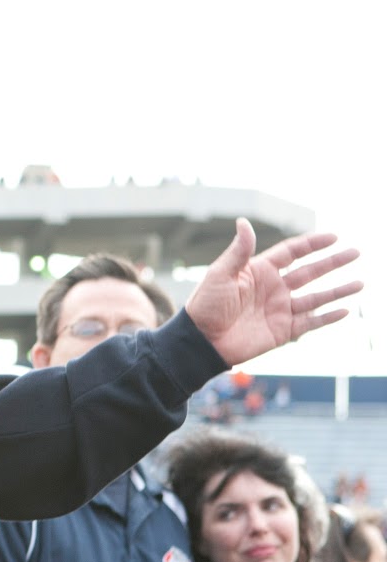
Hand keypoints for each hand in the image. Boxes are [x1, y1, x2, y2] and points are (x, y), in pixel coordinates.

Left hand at [185, 219, 361, 365]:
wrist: (201, 340)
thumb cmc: (205, 305)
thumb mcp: (220, 274)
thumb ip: (239, 251)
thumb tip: (244, 222)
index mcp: (259, 271)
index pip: (292, 253)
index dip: (312, 244)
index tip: (333, 236)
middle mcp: (273, 288)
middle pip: (310, 271)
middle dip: (333, 262)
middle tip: (356, 252)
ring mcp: (280, 309)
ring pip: (316, 297)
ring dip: (338, 290)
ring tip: (360, 283)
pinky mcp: (283, 331)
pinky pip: (311, 322)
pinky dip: (328, 317)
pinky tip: (345, 311)